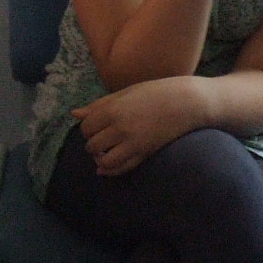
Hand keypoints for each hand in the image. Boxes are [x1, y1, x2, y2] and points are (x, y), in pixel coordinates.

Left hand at [74, 78, 203, 176]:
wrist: (188, 103)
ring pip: (103, 160)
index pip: (86, 127)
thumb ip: (99, 105)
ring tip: (105, 152)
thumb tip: (74, 114)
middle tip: (102, 137)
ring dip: (100, 158)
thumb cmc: (157, 92)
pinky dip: (110, 170)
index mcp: (113, 109)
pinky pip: (120, 169)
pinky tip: (107, 167)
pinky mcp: (144, 154)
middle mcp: (120, 128)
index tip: (96, 125)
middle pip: (91, 144)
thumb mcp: (126, 93)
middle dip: (93, 142)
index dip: (88, 128)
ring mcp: (133, 143)